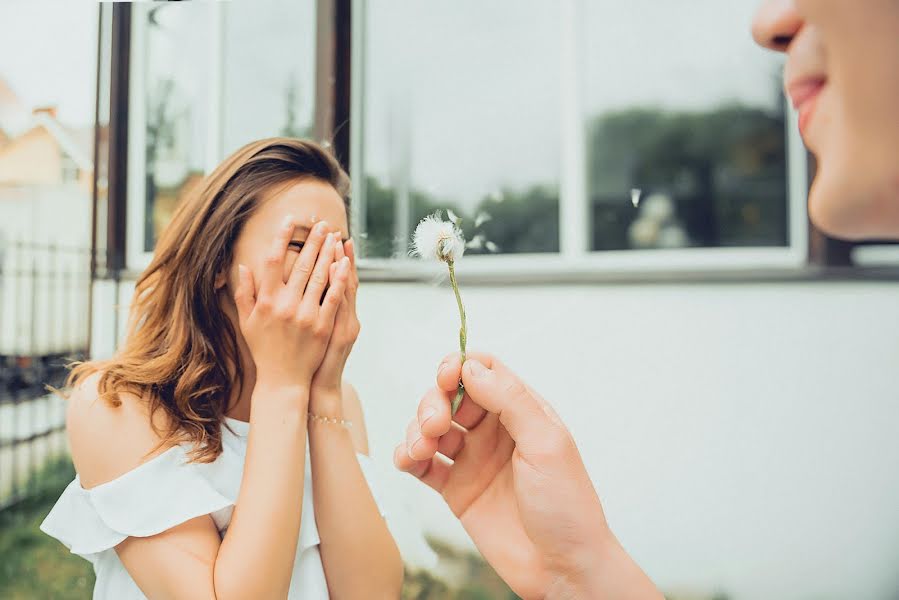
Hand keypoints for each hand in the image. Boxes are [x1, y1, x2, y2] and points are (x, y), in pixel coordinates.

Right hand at [233, 215, 350, 389]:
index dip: (280, 239)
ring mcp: (305, 315)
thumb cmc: (263, 349)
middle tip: (322, 225)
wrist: (282, 380)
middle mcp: (285, 305)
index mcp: (266, 302)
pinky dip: (339, 279)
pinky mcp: (323, 326)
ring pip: (319, 277)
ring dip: (327, 254)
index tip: (288, 221)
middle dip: (312, 242)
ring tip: (334, 237)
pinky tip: (344, 263)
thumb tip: (243, 265)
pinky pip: (333, 297)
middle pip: (300, 265)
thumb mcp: (247, 321)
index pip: (272, 262)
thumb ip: (244, 293)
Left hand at [310, 238, 359, 400]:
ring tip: (337, 244)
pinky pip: (339, 306)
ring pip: (345, 290)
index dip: (341, 259)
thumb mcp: (319, 331)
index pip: (341, 281)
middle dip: (341, 255)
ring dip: (341, 266)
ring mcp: (345, 325)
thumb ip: (317, 307)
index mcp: (339, 315)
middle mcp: (347, 317)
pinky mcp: (339, 335)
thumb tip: (311, 285)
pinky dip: (339, 288)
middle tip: (337, 232)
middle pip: (345, 281)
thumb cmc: (312, 359)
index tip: (337, 238)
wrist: (318, 387)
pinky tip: (338, 271)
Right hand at [394, 353, 659, 599]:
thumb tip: (472, 368)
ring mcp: (474, 460)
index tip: (447, 377)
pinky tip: (409, 460)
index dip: (460, 367)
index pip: (485, 371)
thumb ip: (510, 400)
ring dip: (417, 429)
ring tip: (423, 449)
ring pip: (432, 427)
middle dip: (434, 402)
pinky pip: (423, 464)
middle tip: (435, 425)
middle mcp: (495, 431)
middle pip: (451, 396)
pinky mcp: (456, 489)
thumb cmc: (567, 506)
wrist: (563, 568)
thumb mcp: (546, 443)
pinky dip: (407, 456)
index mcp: (522, 412)